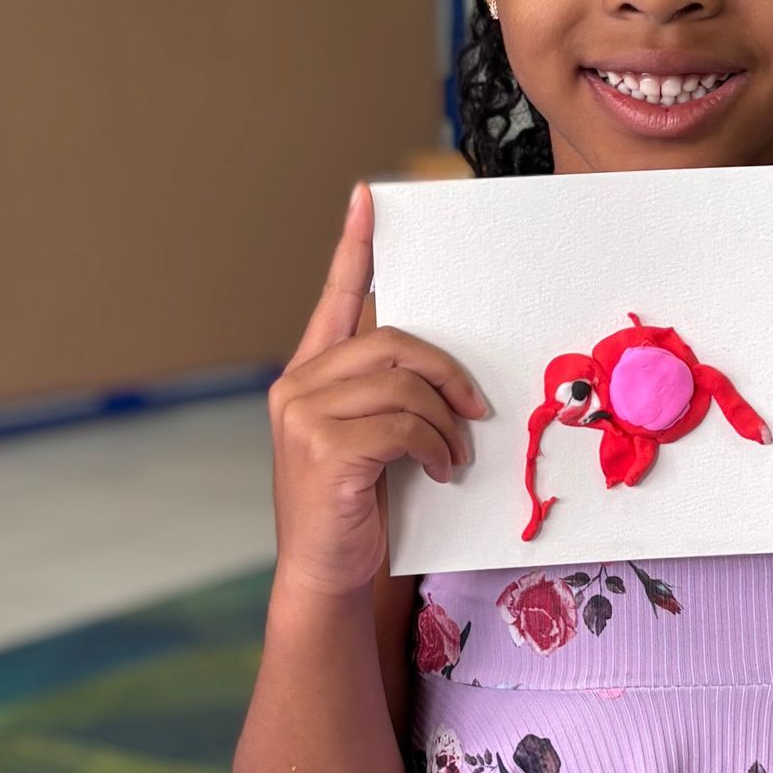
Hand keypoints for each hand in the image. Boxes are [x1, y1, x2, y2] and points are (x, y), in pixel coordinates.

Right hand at [268, 185, 488, 600]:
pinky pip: (404, 425)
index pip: (334, 297)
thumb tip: (441, 369)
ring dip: (446, 421)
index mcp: (307, 376)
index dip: (353, 246)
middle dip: (447, 372)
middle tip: (477, 410)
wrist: (326, 575)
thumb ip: (383, 397)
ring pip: (402, 384)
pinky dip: (437, 447)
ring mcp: (303, 418)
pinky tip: (440, 472)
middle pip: (391, 340)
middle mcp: (296, 387)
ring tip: (454, 454)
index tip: (368, 196)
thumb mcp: (368, 442)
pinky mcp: (324, 450)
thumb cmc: (355, 508)